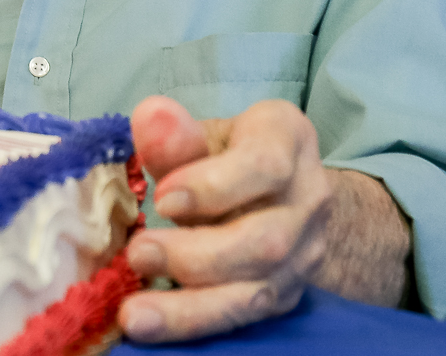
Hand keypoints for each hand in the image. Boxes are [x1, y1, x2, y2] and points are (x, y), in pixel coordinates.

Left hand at [117, 96, 334, 342]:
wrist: (280, 192)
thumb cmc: (226, 152)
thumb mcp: (203, 132)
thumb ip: (174, 134)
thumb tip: (150, 116)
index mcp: (288, 139)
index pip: (265, 166)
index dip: (214, 186)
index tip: (163, 199)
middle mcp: (309, 199)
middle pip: (265, 241)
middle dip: (197, 256)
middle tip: (138, 254)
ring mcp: (304, 253)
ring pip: (257, 291)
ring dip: (192, 307)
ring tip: (136, 314)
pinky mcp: (286, 294)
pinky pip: (245, 317)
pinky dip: (196, 324)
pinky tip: (155, 328)